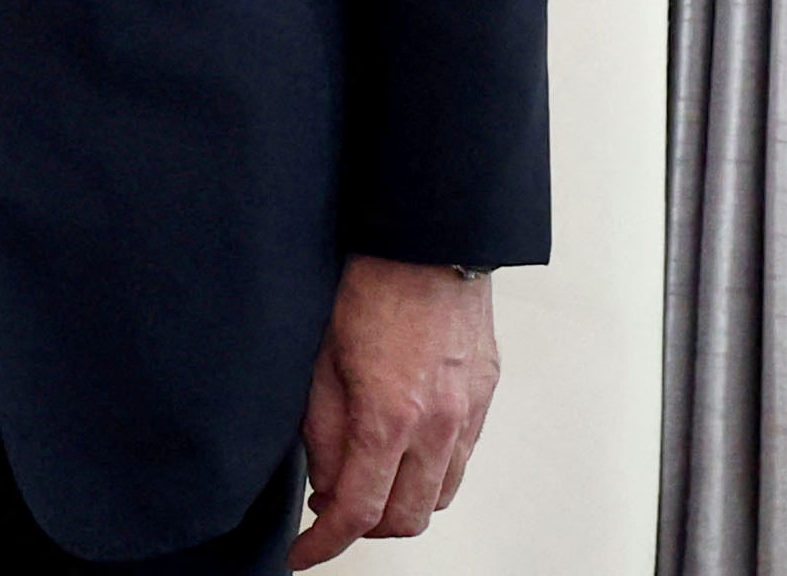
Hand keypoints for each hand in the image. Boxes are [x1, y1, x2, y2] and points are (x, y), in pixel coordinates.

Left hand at [291, 257, 498, 565]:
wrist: (426, 242)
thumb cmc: (366, 284)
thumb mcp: (318, 358)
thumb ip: (322, 429)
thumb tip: (323, 482)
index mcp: (389, 416)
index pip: (359, 511)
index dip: (325, 541)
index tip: (303, 552)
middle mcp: (437, 425)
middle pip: (406, 518)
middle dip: (364, 527)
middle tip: (328, 509)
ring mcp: (468, 414)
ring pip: (438, 496)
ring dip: (399, 502)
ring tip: (363, 479)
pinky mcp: (484, 398)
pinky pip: (460, 461)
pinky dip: (428, 473)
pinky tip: (400, 451)